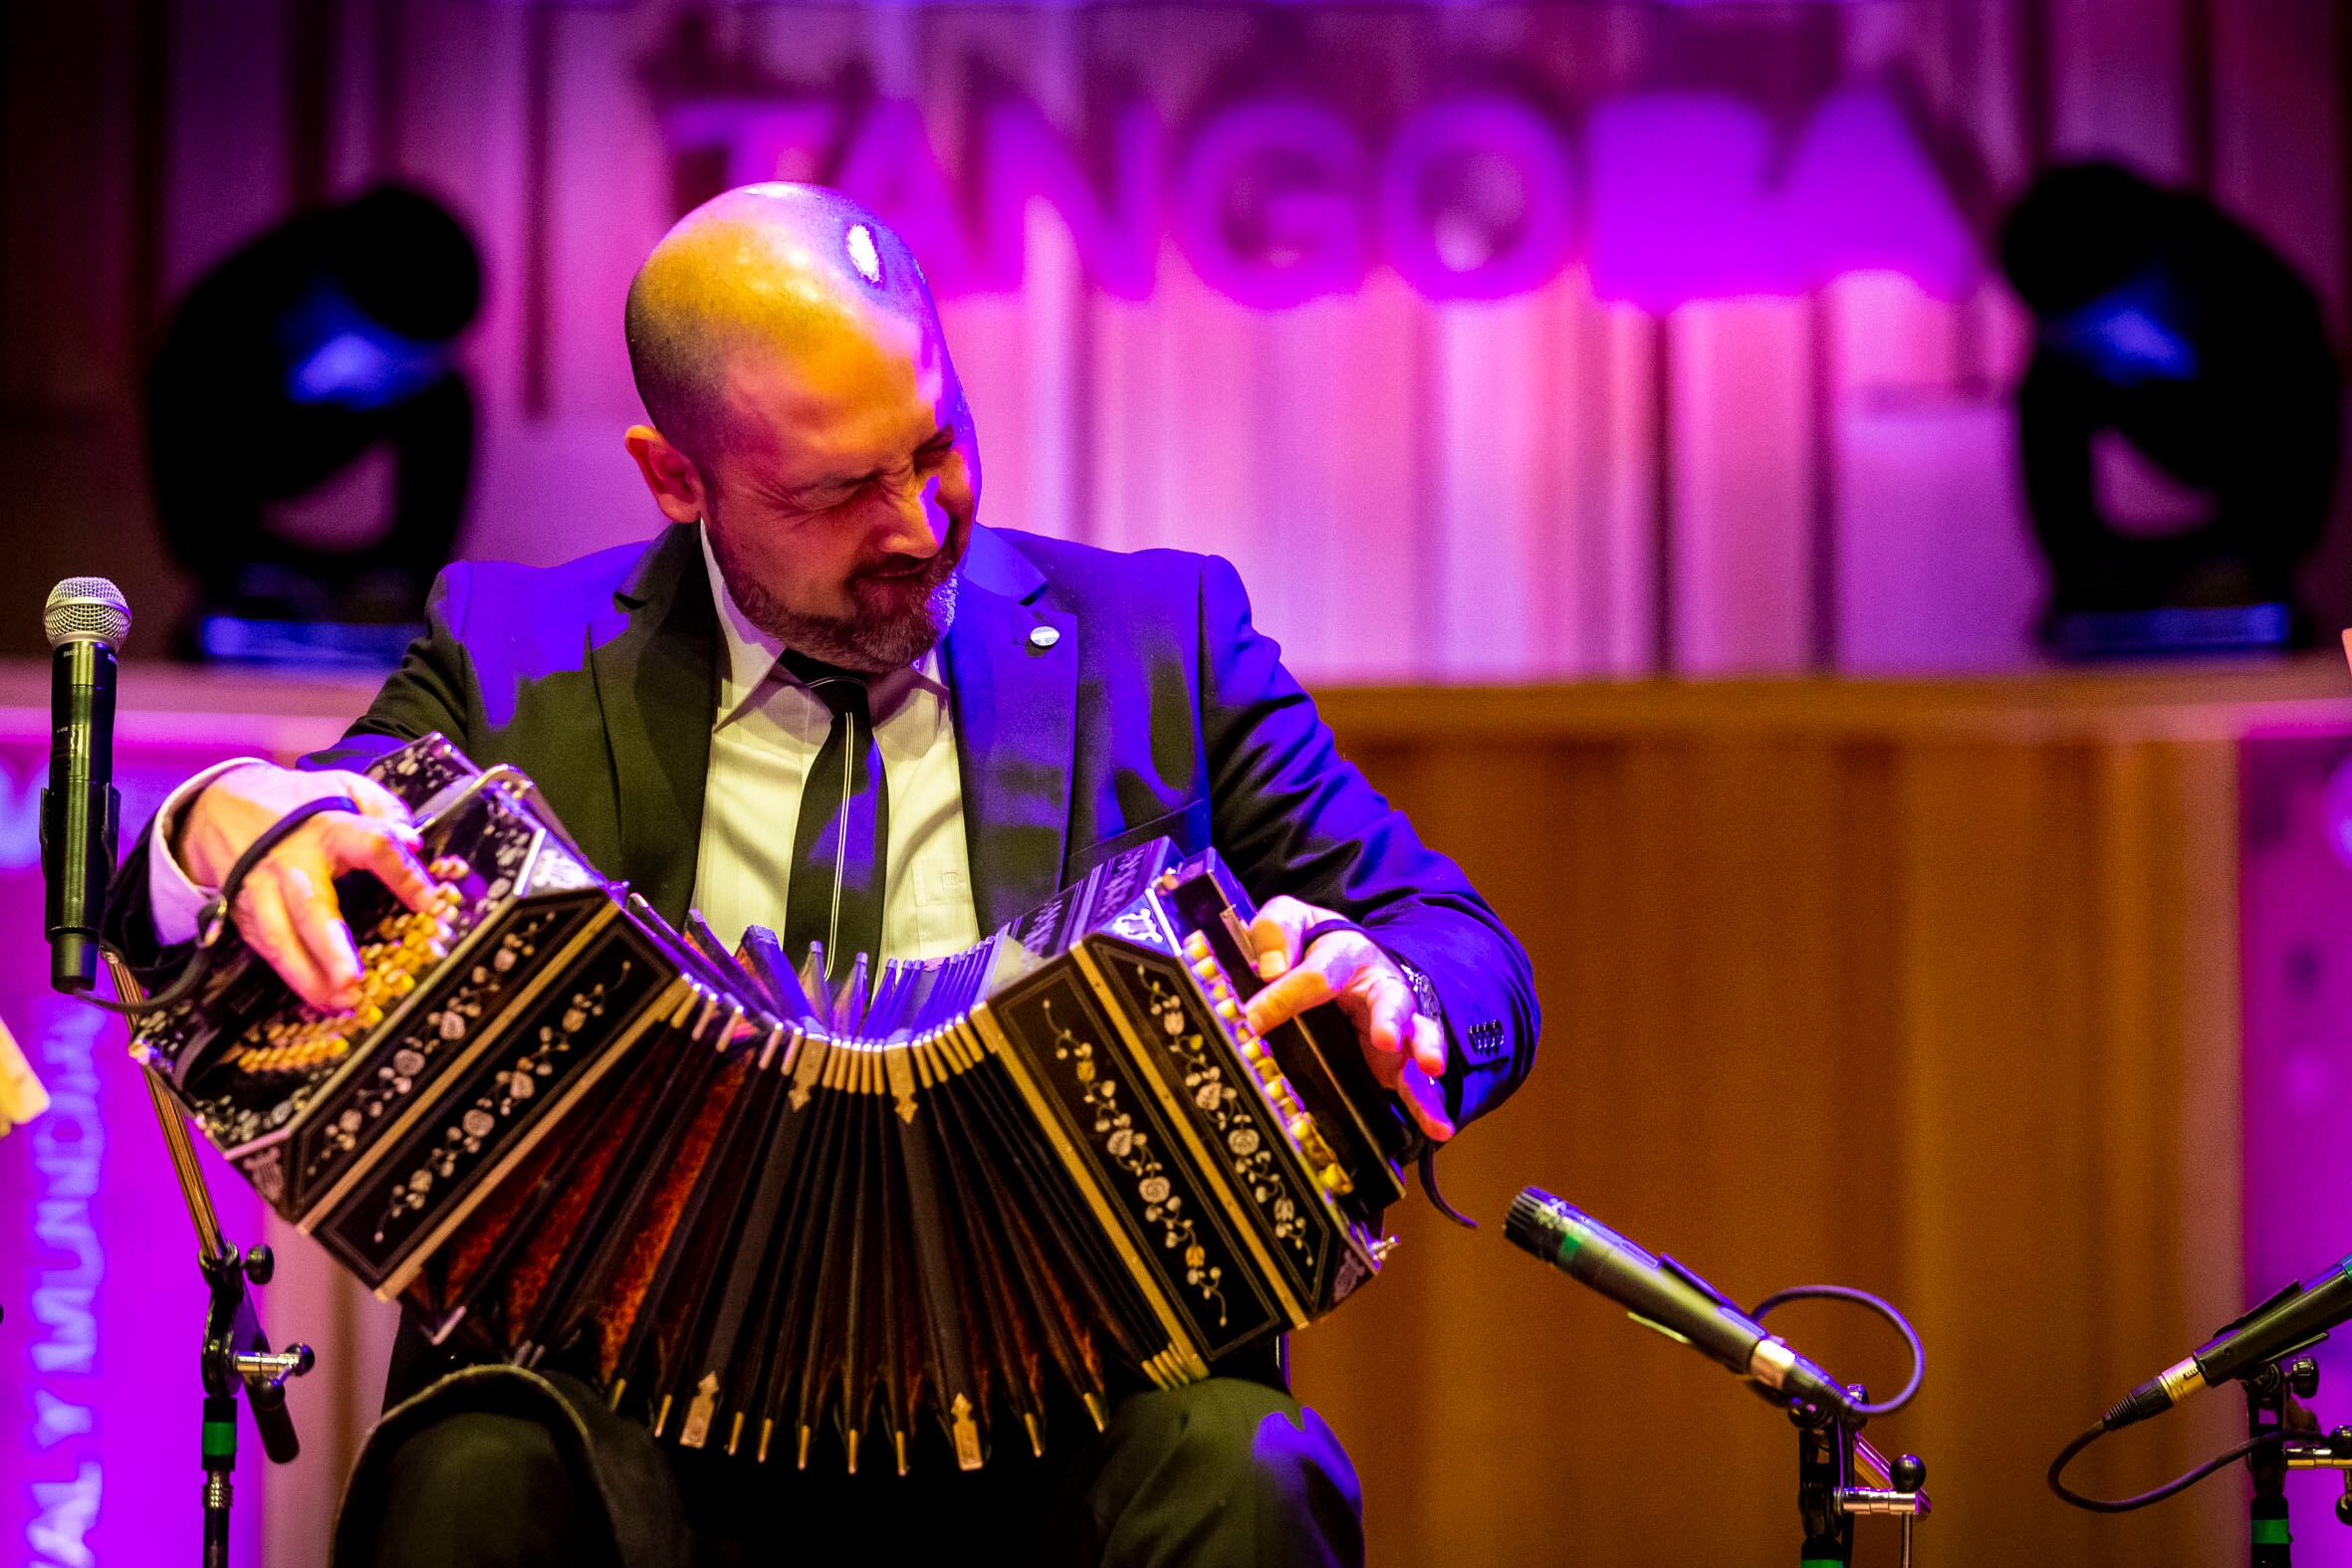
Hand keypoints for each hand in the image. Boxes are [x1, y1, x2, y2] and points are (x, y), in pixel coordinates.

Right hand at [174, 762, 438, 1010]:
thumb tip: (414, 839)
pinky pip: (267, 949)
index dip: (401, 873)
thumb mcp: (343, 786)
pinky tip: (319, 998)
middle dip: (330, 945)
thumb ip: (382, 808)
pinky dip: (292, 976)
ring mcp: (261, 890)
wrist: (218, 806)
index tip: (430, 902)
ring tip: (340, 1001)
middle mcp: (291, 862)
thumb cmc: (296, 803)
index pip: (371, 846)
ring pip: (279, 936)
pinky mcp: (243, 913)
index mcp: (327, 827)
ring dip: (308, 974)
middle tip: (354, 979)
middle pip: (310, 905)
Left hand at [1240, 895, 1454, 1141]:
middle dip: (1391, 1019)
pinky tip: (1438, 1126)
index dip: (1287, 996)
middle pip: (1391, 1000)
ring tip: (1429, 1068)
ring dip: (1424, 1052)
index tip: (1256, 1018)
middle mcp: (1379, 987)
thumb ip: (1275, 934)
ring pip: (1416, 1036)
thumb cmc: (1313, 944)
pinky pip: (1415, 1080)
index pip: (1320, 974)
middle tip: (1387, 1038)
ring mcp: (1395, 1024)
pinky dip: (1428, 1103)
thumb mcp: (1290, 923)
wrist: (1345, 957)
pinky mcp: (1397, 1057)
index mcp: (1347, 953)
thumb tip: (1271, 970)